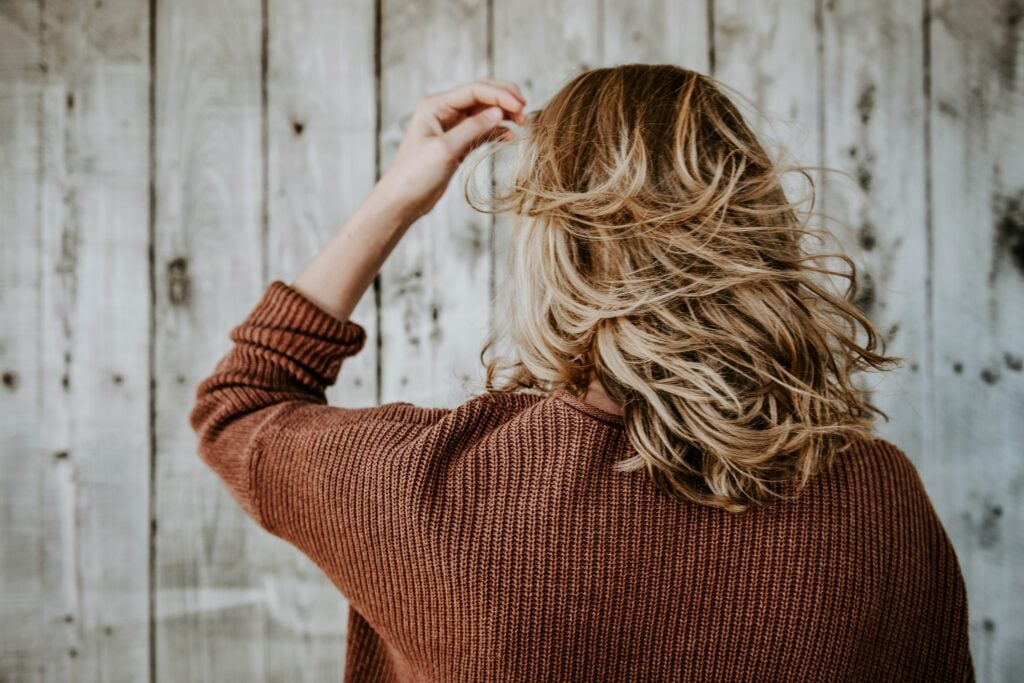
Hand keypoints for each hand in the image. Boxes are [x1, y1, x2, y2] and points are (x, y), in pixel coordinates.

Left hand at [377, 78, 526, 219]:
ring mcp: (452, 126)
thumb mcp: (446, 149)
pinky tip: (510, 137)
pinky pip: (482, 130)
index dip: (500, 94)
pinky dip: (497, 131)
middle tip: (525, 109)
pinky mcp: (458, 143)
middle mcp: (444, 111)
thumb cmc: (416, 174)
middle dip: (504, 99)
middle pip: (481, 95)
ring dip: (504, 114)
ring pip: (484, 112)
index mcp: (436, 105)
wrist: (403, 200)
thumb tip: (499, 112)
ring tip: (523, 123)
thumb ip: (472, 128)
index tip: (520, 106)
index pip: (474, 90)